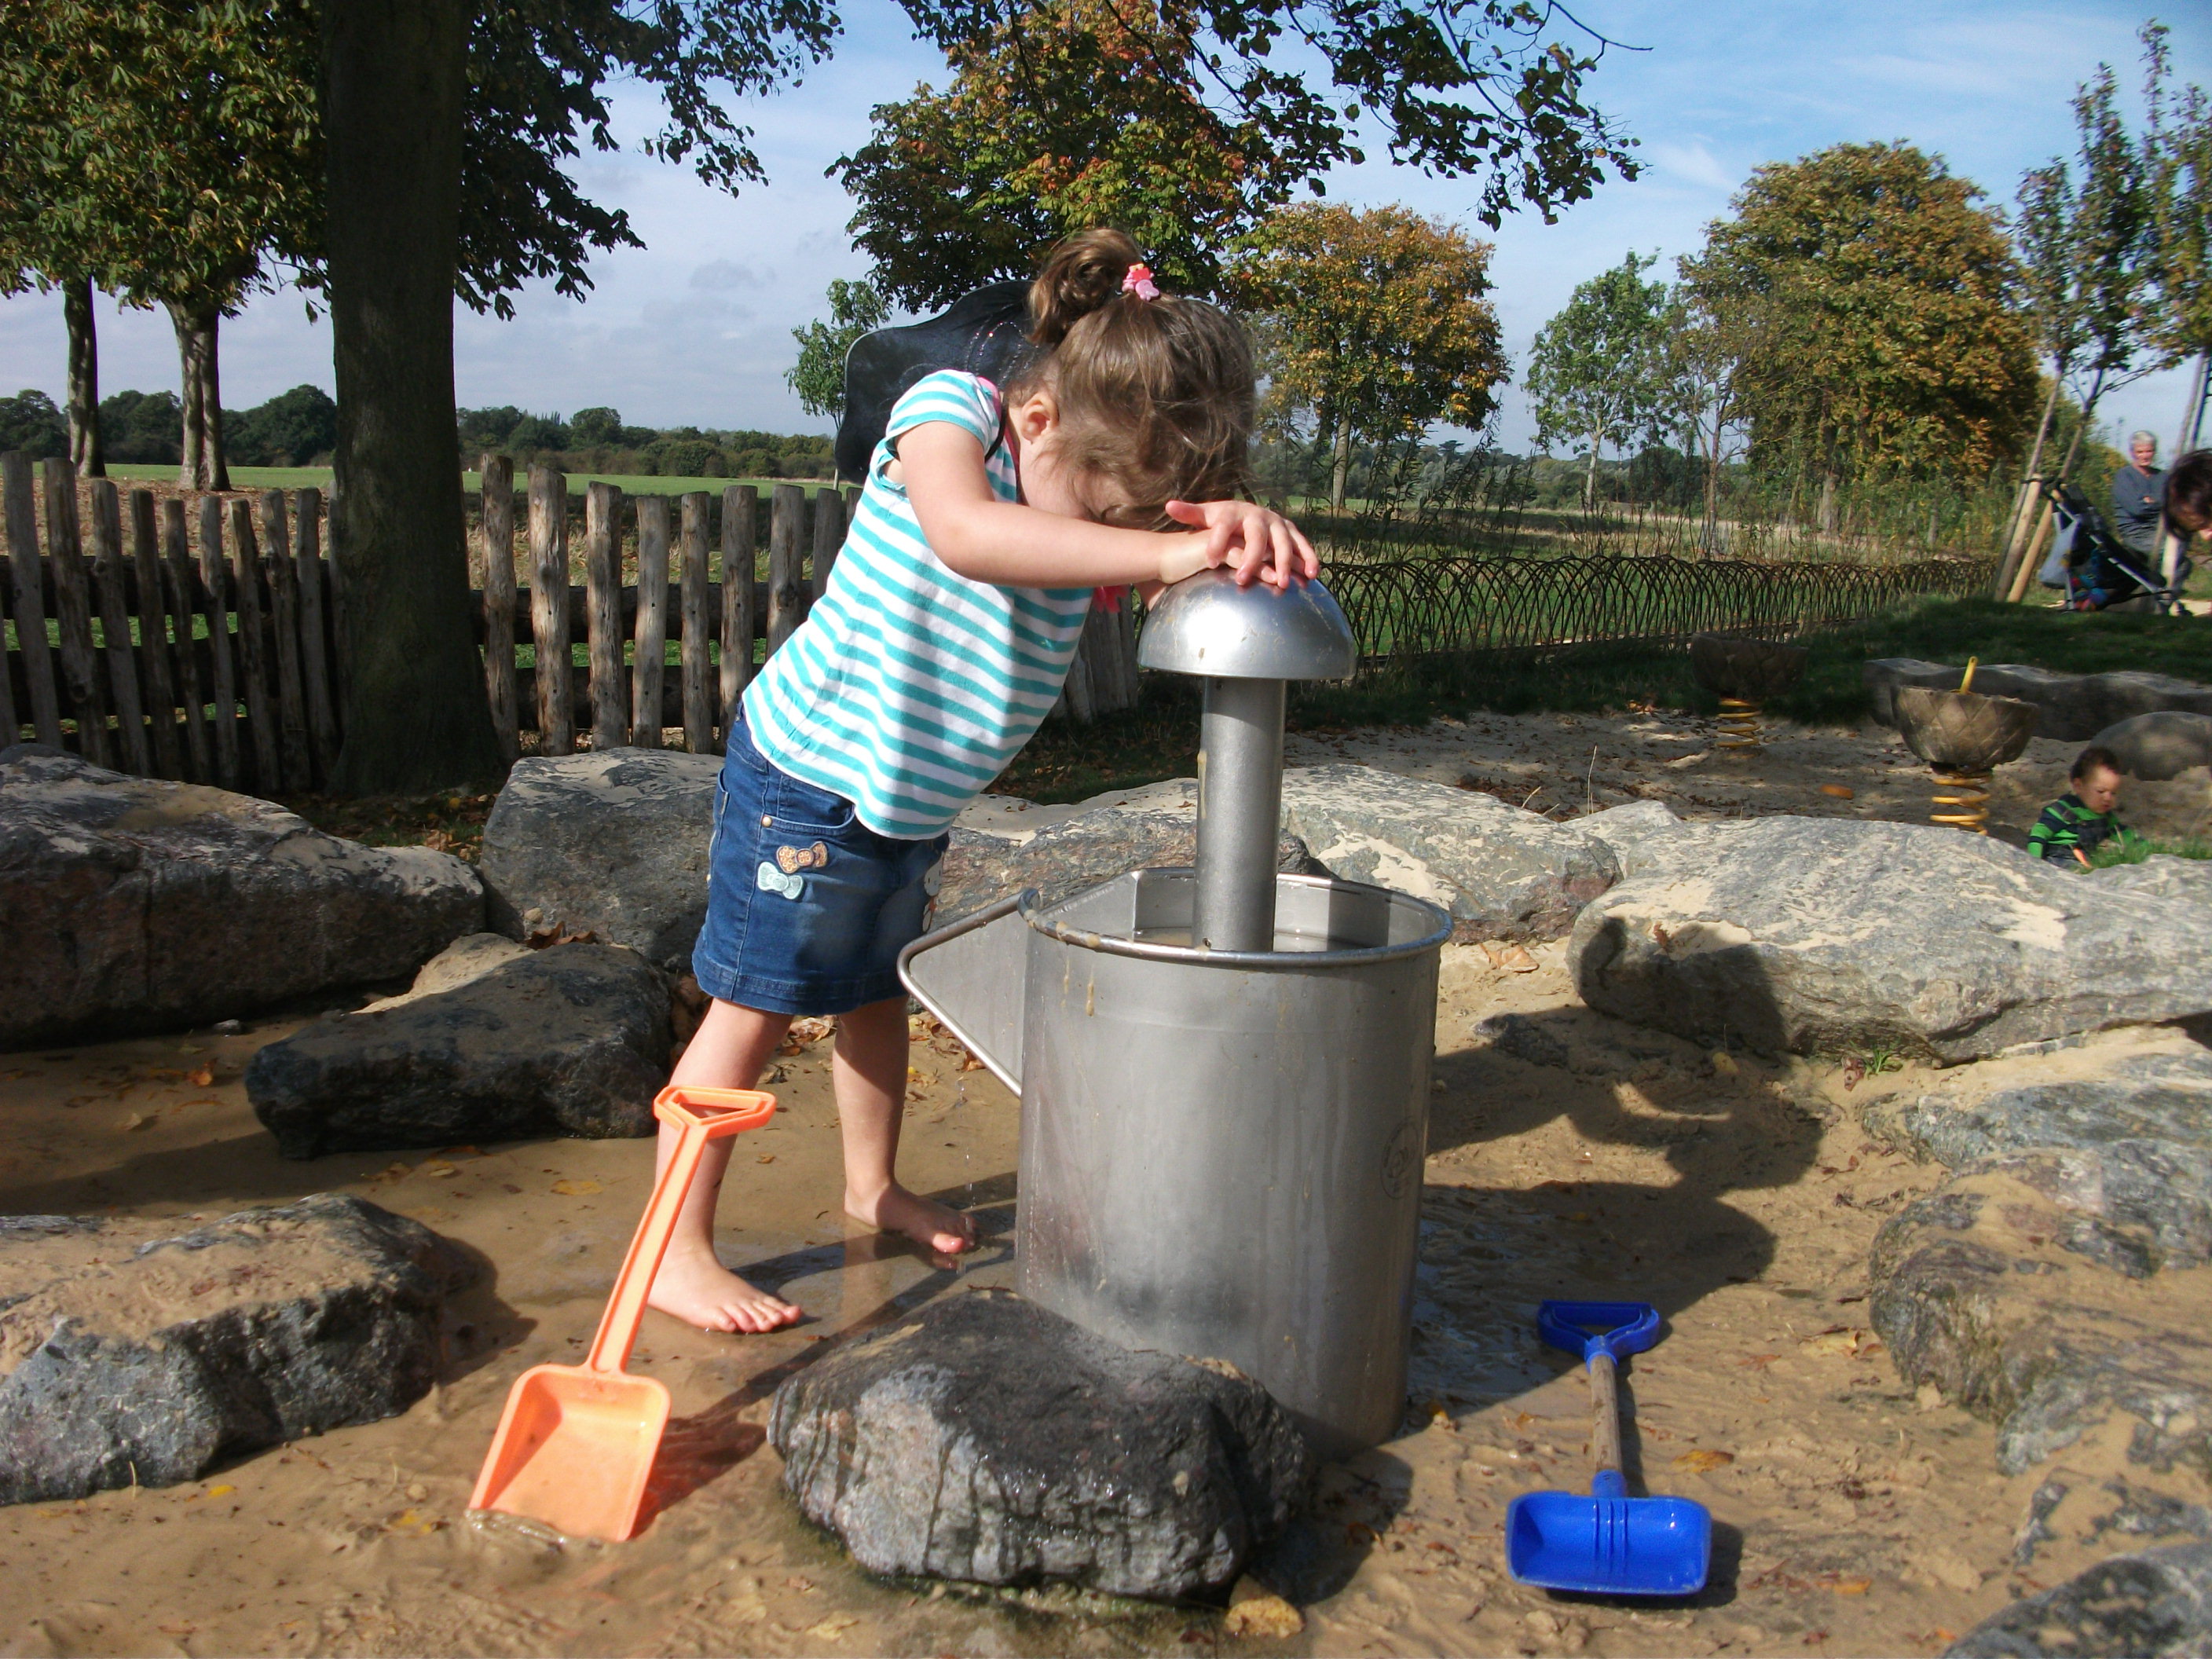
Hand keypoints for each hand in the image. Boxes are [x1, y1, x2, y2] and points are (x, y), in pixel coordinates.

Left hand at [1160, 499, 1318, 589]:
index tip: (1208, 561)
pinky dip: (1308, 558)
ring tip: (1282, 583)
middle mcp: (1257, 515)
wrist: (1248, 512)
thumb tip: (1169, 506)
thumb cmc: (1222, 519)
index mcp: (1233, 512)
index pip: (1223, 526)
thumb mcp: (1206, 515)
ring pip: (1283, 542)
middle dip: (1251, 558)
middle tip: (1242, 579)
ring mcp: (1277, 523)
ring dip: (1285, 562)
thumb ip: (1189, 513)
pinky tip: (1311, 576)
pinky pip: (1302, 545)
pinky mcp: (1291, 531)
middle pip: (1256, 537)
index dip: (1216, 542)